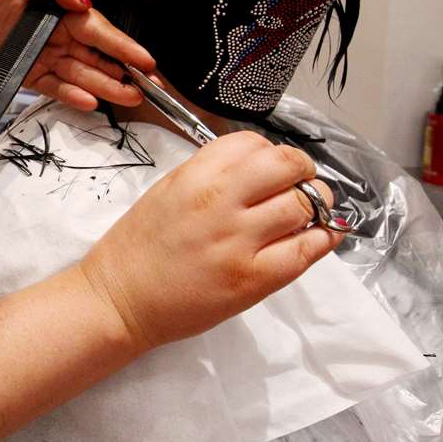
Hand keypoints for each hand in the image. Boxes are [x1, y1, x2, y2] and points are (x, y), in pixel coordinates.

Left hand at [0, 0, 153, 111]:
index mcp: (63, 12)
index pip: (99, 29)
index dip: (123, 45)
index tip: (144, 58)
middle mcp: (60, 37)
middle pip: (99, 56)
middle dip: (125, 71)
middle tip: (148, 86)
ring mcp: (48, 59)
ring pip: (83, 75)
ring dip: (106, 87)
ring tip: (129, 96)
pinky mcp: (32, 77)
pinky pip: (56, 88)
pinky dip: (73, 95)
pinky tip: (90, 101)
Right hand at [77, 132, 341, 353]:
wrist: (120, 298)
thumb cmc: (139, 247)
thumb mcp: (168, 190)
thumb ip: (212, 175)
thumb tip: (261, 170)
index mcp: (194, 175)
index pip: (253, 143)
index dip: (270, 152)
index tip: (273, 167)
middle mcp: (219, 201)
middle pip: (287, 166)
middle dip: (302, 171)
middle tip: (301, 183)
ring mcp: (239, 241)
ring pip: (303, 205)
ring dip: (314, 204)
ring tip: (308, 211)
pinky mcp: (254, 279)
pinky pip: (306, 250)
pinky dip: (322, 238)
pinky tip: (322, 234)